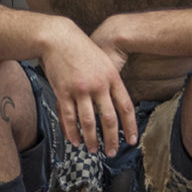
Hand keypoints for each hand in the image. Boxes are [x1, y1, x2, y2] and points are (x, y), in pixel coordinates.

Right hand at [39, 20, 134, 153]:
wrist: (59, 38)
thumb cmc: (83, 50)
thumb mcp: (105, 63)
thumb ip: (111, 83)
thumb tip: (117, 105)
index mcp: (112, 78)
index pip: (126, 107)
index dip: (130, 126)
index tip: (132, 140)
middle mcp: (98, 85)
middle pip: (109, 118)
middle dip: (112, 139)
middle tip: (111, 152)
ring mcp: (80, 89)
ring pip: (89, 121)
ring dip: (91, 139)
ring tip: (93, 150)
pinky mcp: (63, 91)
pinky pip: (69, 117)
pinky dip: (73, 132)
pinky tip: (76, 141)